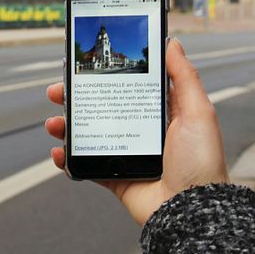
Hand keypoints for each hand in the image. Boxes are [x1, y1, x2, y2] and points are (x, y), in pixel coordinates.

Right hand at [45, 38, 228, 226]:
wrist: (193, 211)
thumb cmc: (201, 161)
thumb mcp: (198, 112)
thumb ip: (184, 77)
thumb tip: (172, 42)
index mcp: (163, 113)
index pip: (130, 86)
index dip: (107, 75)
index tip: (85, 65)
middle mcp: (143, 132)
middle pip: (103, 108)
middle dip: (77, 98)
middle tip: (57, 91)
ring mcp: (129, 155)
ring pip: (90, 135)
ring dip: (67, 127)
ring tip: (53, 124)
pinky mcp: (118, 179)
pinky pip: (87, 167)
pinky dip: (69, 160)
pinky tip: (58, 153)